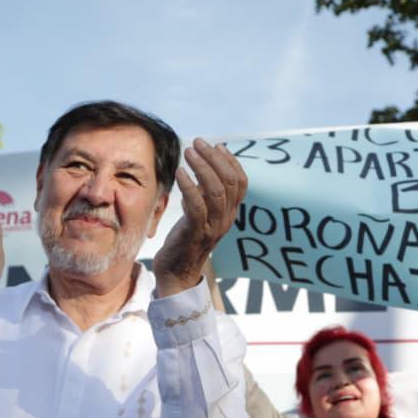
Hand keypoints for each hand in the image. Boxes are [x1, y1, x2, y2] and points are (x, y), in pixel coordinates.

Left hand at [153, 139, 248, 296]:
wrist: (177, 274)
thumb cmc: (186, 240)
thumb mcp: (200, 214)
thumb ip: (205, 195)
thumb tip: (204, 167)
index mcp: (230, 213)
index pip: (241, 183)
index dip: (231, 161)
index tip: (217, 145)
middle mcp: (226, 219)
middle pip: (229, 182)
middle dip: (214, 158)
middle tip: (197, 143)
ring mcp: (212, 227)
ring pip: (216, 191)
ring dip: (201, 167)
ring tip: (188, 152)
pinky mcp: (195, 233)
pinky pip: (197, 206)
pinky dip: (188, 186)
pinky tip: (179, 173)